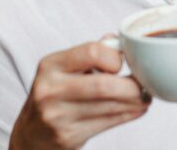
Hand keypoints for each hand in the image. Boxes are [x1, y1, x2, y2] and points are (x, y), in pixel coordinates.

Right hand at [9, 40, 150, 149]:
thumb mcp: (62, 69)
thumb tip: (118, 40)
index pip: (92, 52)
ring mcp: (58, 115)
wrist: (31, 133)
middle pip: (103, 85)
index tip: (122, 63)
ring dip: (135, 101)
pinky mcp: (68, 136)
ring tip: (145, 96)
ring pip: (109, 106)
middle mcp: (51, 89)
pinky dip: (128, 115)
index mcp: (51, 65)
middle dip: (131, 86)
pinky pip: (107, 123)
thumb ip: (89, 53)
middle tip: (144, 84)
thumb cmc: (53, 94)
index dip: (114, 57)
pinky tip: (136, 109)